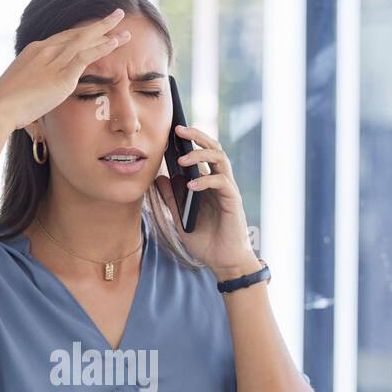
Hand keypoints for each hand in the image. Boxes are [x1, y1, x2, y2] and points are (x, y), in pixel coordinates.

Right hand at [0, 8, 132, 132]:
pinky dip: (101, 48)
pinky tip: (115, 42)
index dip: (81, 33)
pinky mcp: (61, 74)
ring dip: (107, 33)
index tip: (95, 28)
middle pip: (77, 33)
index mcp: (34, 52)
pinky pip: (86, 56)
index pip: (63, 38)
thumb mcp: (20, 91)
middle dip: (99, 24)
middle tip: (117, 14)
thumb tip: (39, 98)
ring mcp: (53, 60)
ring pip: (85, 40)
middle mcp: (45, 50)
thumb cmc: (5, 107)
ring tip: (125, 28)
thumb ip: (34, 89)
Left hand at [154, 124, 260, 278]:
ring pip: (220, 159)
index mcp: (207, 182)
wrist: (223, 261)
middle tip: (178, 130)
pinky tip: (191, 186)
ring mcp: (227, 189)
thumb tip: (159, 178)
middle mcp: (219, 181)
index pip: (200, 154)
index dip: (188, 141)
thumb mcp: (180, 217)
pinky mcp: (232, 200)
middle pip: (213, 148)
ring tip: (182, 159)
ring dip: (201, 154)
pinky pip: (221, 182)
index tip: (170, 132)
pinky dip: (205, 181)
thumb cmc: (205, 240)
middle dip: (197, 136)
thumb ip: (172, 198)